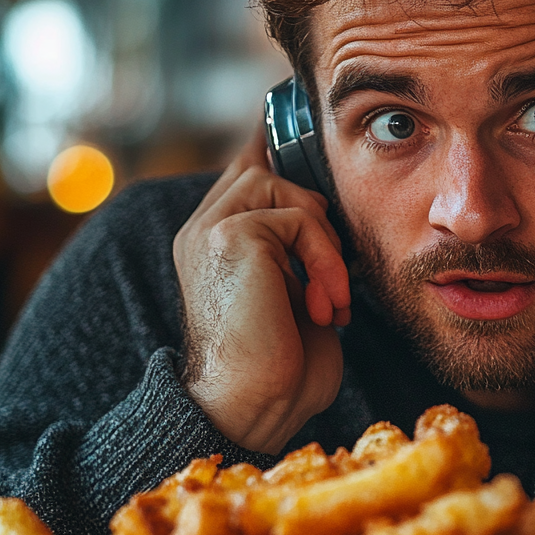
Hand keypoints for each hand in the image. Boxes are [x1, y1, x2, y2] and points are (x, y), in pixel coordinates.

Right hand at [173, 138, 350, 453]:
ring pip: (290, 190)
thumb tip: (330, 215)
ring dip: (326, 247)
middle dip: (317, 217)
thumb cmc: (282, 366)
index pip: (248, 166)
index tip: (308, 125)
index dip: (280, 145)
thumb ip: (299, 250)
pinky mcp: (229, 234)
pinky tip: (323, 307)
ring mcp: (211, 227)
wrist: (252, 410)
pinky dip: (325, 262)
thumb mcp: (297, 296)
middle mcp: (203, 227)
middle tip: (331, 284)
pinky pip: (299, 218)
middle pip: (270, 167)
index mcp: (214, 240)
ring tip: (329, 303)